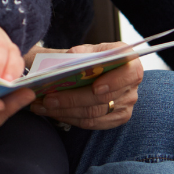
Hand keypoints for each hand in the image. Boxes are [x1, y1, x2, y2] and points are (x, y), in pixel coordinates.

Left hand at [29, 42, 143, 129]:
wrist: (96, 70)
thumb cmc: (93, 57)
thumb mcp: (89, 50)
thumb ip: (82, 53)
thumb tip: (70, 57)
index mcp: (131, 63)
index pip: (129, 75)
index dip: (113, 82)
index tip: (95, 87)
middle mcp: (131, 86)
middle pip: (103, 99)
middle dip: (72, 99)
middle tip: (48, 98)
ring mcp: (125, 104)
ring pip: (93, 114)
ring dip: (64, 111)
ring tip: (42, 105)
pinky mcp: (116, 119)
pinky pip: (91, 124)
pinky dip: (69, 118)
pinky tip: (52, 112)